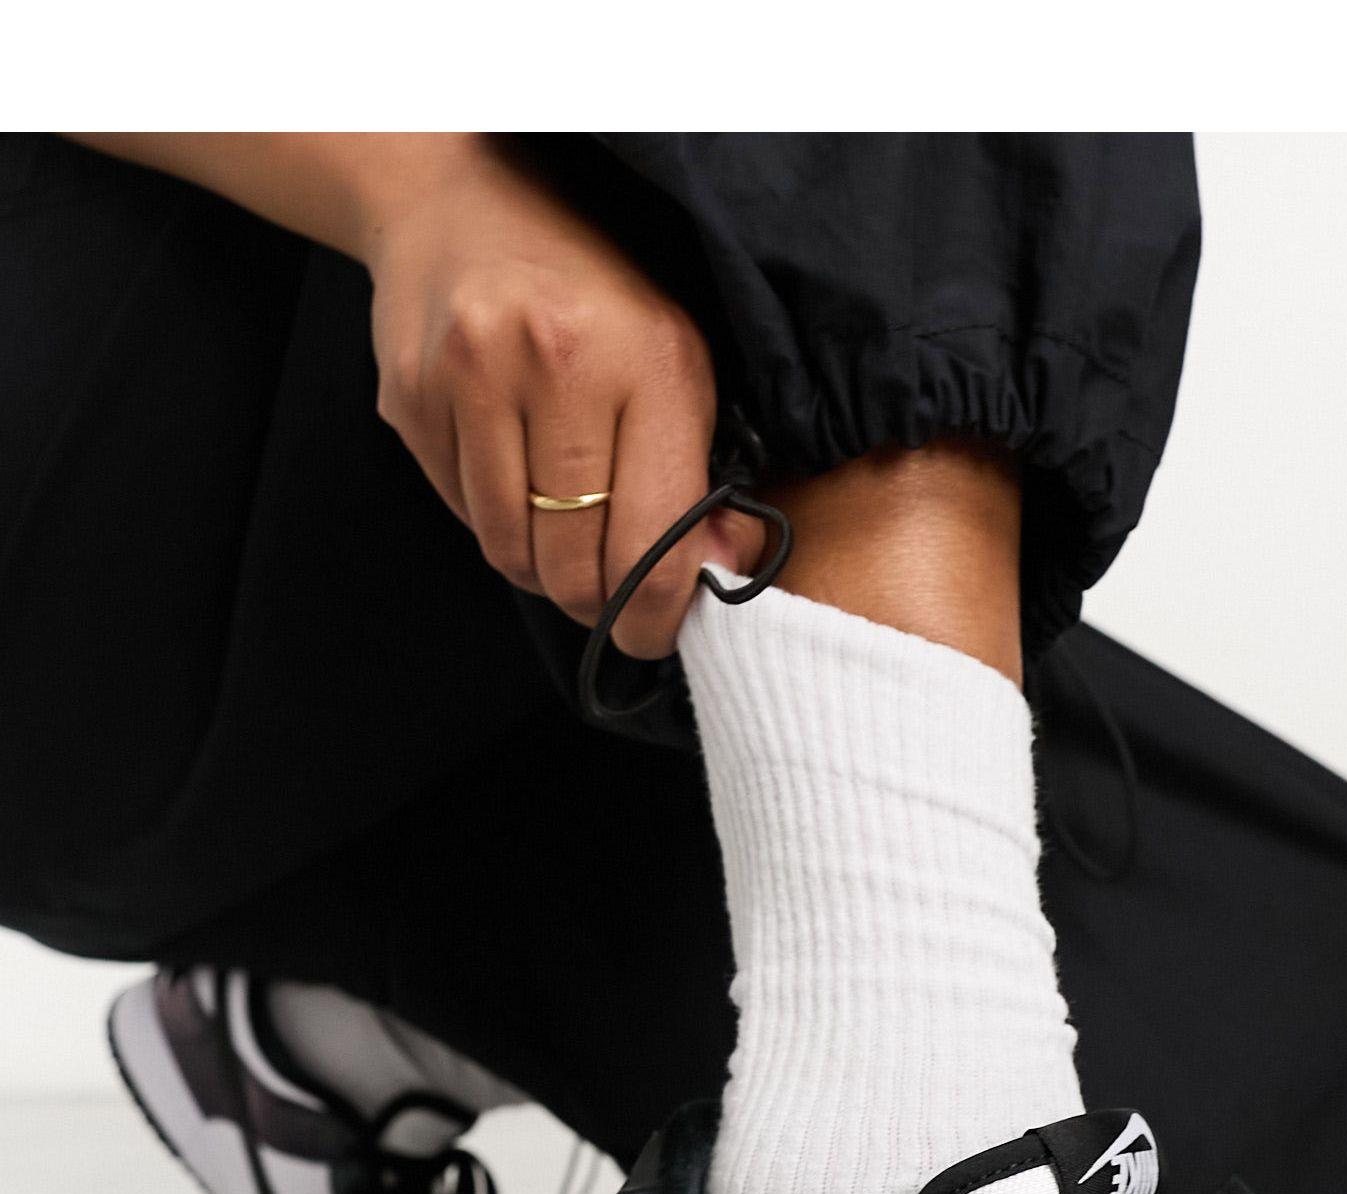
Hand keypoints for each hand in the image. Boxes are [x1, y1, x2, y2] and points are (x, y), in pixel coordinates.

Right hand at [364, 147, 761, 655]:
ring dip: (539, 569)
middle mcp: (556, 362)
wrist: (458, 195)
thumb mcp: (675, 355)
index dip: (655, 614)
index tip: (652, 632)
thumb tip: (722, 573)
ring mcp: (471, 377)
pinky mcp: (411, 396)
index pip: (654, 540)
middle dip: (593, 600)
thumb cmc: (590, 287)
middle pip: (573, 563)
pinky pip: (460, 514)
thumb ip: (703, 470)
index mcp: (647, 357)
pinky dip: (490, 521)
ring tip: (559, 538)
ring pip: (509, 551)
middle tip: (603, 596)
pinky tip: (509, 475)